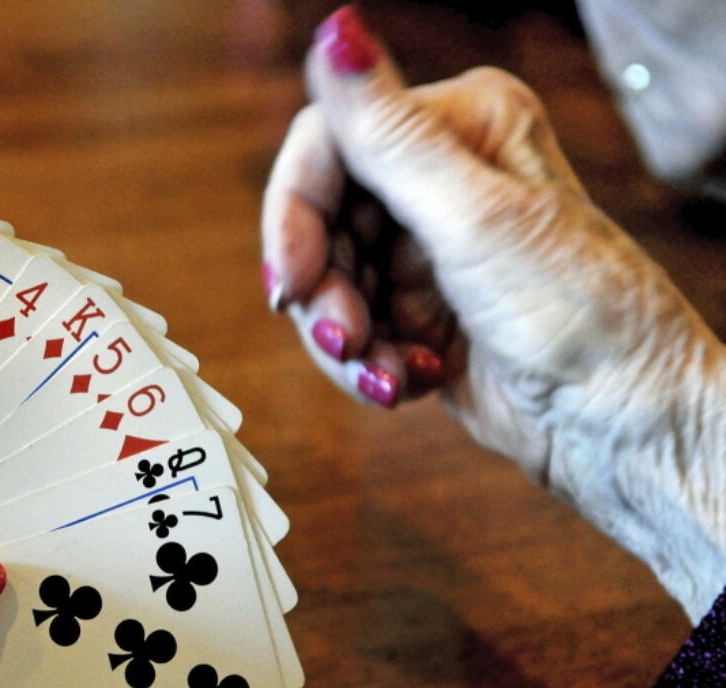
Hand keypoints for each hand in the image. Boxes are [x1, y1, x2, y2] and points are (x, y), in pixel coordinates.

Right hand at [262, 7, 725, 617]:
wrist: (622, 424)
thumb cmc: (578, 312)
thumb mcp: (472, 217)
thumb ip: (388, 133)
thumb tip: (336, 29)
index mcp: (461, 126)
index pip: (330, 143)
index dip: (294, 213)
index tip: (290, 282)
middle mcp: (441, 178)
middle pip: (321, 220)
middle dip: (324, 290)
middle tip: (346, 340)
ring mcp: (427, 246)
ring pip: (328, 282)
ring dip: (346, 338)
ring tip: (390, 375)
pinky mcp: (420, 307)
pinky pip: (352, 327)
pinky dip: (368, 363)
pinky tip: (411, 381)